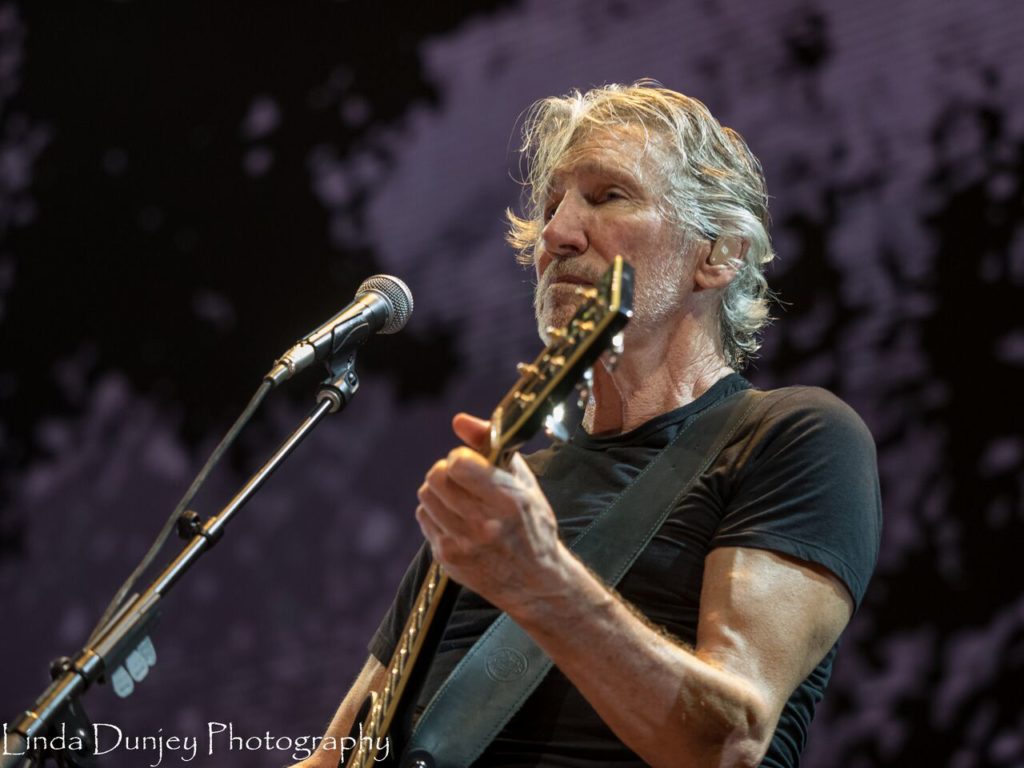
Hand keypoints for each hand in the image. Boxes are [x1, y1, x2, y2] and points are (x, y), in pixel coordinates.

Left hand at [415, 413, 569, 613]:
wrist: (536, 581)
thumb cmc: (532, 523)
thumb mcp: (523, 481)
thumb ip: (490, 445)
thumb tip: (458, 420)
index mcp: (508, 500)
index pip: (458, 464)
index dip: (461, 458)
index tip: (472, 463)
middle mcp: (484, 524)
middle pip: (436, 477)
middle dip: (447, 471)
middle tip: (463, 479)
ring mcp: (463, 543)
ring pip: (426, 496)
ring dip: (439, 491)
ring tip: (459, 498)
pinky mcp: (448, 557)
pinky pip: (425, 517)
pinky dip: (436, 512)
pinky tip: (456, 518)